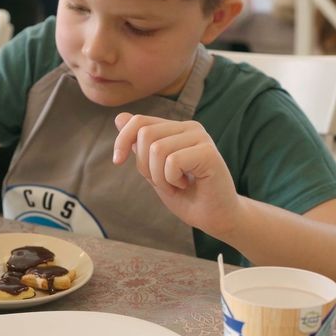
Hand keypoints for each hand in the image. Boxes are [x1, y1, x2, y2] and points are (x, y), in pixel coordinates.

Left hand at [112, 112, 243, 235]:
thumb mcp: (154, 170)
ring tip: (176, 185)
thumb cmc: (187, 196)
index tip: (118, 161)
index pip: (139, 121)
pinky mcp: (209, 153)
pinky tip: (187, 185)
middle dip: (144, 165)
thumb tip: (119, 117)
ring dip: (160, 177)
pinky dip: (172, 180)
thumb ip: (140, 146)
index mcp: (176, 128)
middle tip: (163, 182)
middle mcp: (190, 127)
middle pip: (145, 134)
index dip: (122, 140)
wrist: (216, 217)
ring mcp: (201, 138)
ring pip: (157, 149)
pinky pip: (172, 162)